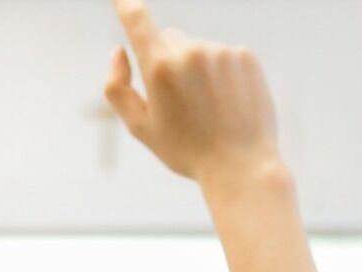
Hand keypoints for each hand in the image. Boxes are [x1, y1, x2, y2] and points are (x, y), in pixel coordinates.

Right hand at [103, 0, 321, 271]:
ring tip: (209, 108)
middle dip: (168, 60)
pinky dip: (222, 73)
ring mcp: (221, 51)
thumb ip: (116, 87)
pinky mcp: (246, 55)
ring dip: (198, 70)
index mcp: (159, 67)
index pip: (137, 20)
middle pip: (169, 40)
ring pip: (198, 49)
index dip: (126, 5)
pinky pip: (224, 55)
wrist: (242, 166)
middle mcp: (190, 51)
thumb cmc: (186, 151)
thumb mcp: (139, 128)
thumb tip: (118, 52)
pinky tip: (228, 102)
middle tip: (180, 102)